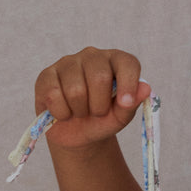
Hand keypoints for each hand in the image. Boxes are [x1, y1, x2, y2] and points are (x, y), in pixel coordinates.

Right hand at [35, 48, 150, 150]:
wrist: (76, 134)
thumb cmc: (101, 121)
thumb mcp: (120, 117)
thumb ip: (133, 104)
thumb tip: (144, 89)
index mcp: (115, 61)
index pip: (127, 63)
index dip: (128, 84)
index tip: (125, 104)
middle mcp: (92, 56)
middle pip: (99, 78)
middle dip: (98, 106)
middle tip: (96, 113)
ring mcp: (67, 63)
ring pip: (75, 89)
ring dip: (79, 111)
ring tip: (80, 112)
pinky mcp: (46, 76)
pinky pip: (53, 95)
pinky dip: (61, 112)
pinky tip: (63, 112)